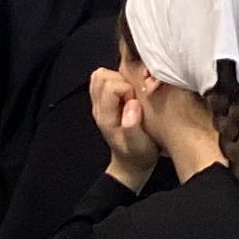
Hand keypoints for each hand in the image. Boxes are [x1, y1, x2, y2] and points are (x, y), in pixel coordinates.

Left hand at [89, 64, 159, 187]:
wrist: (131, 163)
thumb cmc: (138, 155)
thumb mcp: (139, 146)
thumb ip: (133, 127)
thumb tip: (132, 104)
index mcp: (105, 116)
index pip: (110, 86)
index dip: (127, 88)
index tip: (138, 102)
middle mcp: (99, 107)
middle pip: (102, 76)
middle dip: (123, 80)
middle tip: (136, 96)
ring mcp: (100, 103)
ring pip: (102, 75)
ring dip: (121, 79)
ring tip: (133, 93)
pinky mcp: (106, 100)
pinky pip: (106, 79)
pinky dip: (119, 80)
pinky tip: (130, 92)